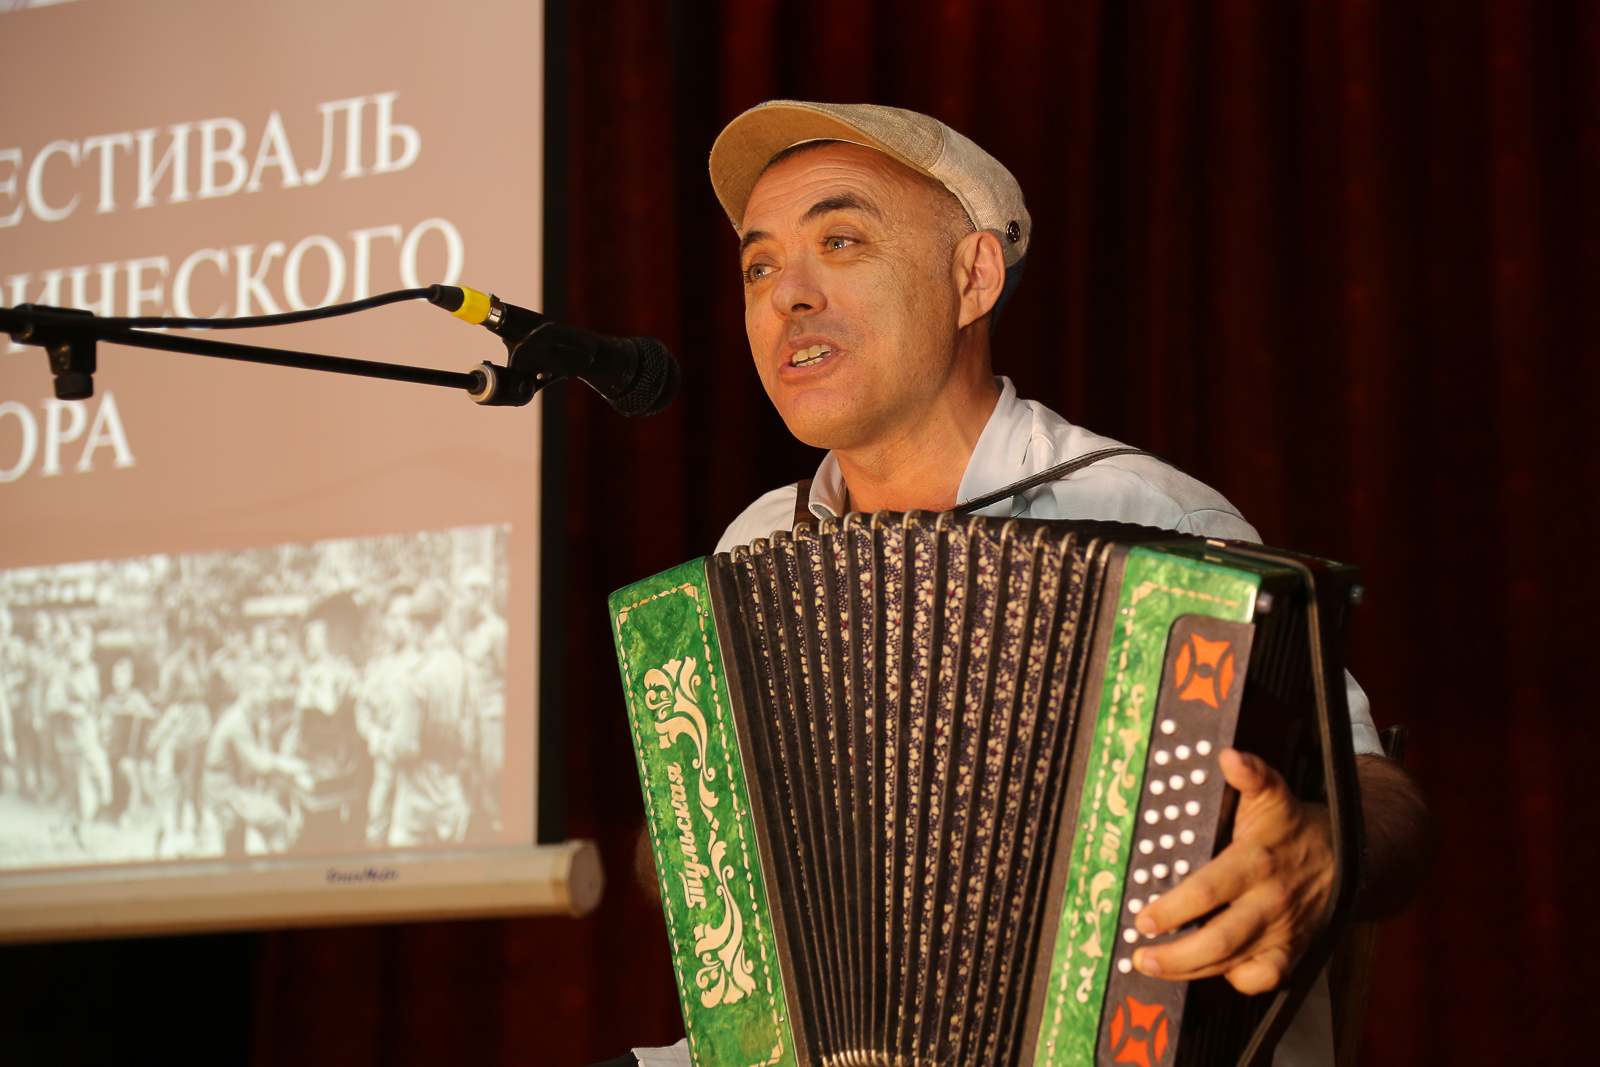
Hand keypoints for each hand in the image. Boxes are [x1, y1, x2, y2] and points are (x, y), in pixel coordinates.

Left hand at [1131, 748, 1333, 993]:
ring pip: (1233, 962)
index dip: (1174, 909)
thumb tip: (1229, 755)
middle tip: (1141, 954)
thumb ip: (1251, 776)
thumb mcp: (1272, 795)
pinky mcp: (1290, 950)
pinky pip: (1265, 978)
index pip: (1208, 891)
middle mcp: (1268, 902)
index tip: (1143, 918)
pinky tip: (1212, 972)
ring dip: (1190, 970)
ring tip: (1154, 967)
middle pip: (1219, 939)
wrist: (1345, 858)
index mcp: (1256, 862)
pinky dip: (1239, 981)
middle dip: (1176, 954)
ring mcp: (1280, 930)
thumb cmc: (1292, 828)